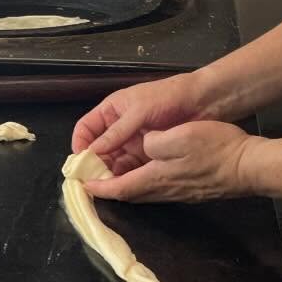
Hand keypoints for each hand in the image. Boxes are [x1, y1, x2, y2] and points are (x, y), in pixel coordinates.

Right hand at [71, 73, 212, 174]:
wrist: (202, 101)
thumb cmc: (167, 97)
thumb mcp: (138, 111)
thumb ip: (116, 132)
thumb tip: (92, 152)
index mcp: (111, 111)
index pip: (85, 129)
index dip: (79, 144)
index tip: (80, 162)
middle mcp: (118, 128)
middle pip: (96, 149)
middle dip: (93, 163)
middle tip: (92, 179)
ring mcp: (131, 141)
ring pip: (112, 160)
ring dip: (107, 171)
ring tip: (106, 184)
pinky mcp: (146, 153)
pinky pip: (129, 166)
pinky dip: (124, 175)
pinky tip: (123, 183)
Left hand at [84, 121, 261, 202]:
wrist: (250, 166)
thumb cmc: (215, 149)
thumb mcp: (178, 137)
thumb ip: (152, 142)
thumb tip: (142, 145)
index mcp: (155, 178)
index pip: (118, 188)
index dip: (98, 188)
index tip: (81, 186)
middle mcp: (163, 191)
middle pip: (128, 193)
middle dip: (108, 187)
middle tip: (94, 178)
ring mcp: (178, 193)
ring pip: (143, 191)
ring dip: (125, 184)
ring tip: (114, 172)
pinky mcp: (190, 190)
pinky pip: (158, 188)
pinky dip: (143, 181)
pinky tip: (146, 170)